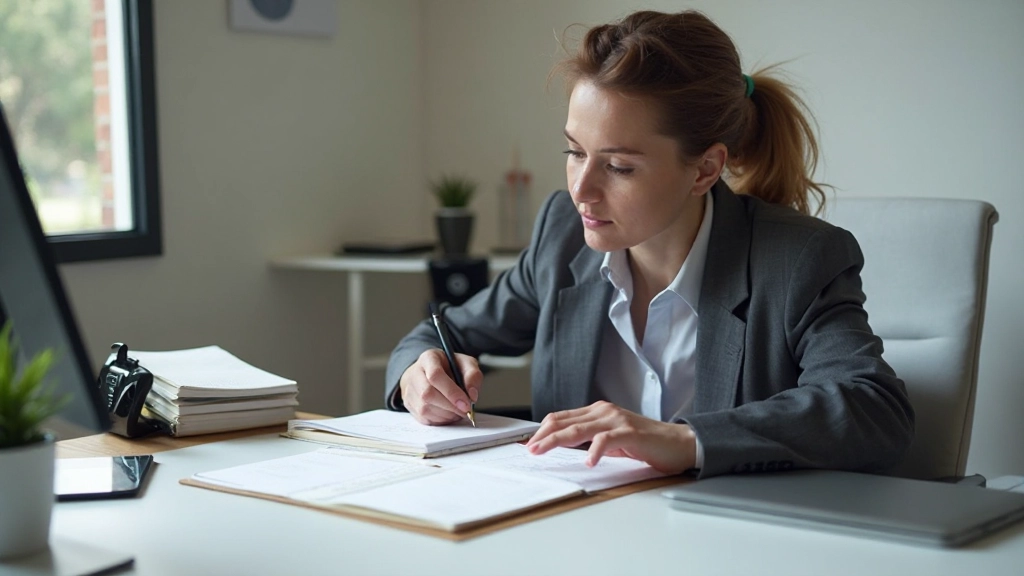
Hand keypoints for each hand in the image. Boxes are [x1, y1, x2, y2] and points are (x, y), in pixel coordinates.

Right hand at [399, 349, 481, 424]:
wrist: (429, 372)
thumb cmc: (449, 367)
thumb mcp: (465, 363)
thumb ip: (473, 375)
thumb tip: (472, 396)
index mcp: (429, 358)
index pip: (435, 375)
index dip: (452, 392)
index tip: (466, 404)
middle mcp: (414, 373)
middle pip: (427, 394)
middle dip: (450, 406)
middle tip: (466, 410)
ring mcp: (409, 390)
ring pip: (425, 409)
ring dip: (446, 415)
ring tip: (458, 411)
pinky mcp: (409, 404)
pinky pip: (424, 418)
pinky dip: (440, 420)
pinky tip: (448, 414)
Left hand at [525, 401, 696, 473]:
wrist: (677, 443)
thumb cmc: (644, 443)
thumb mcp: (611, 440)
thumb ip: (590, 440)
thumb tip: (564, 448)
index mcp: (597, 412)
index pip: (562, 418)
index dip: (543, 430)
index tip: (530, 443)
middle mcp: (604, 412)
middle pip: (565, 422)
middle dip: (543, 436)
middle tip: (529, 449)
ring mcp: (617, 420)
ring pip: (579, 429)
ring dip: (557, 441)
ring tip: (543, 451)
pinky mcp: (630, 432)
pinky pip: (606, 440)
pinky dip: (594, 451)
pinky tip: (588, 462)